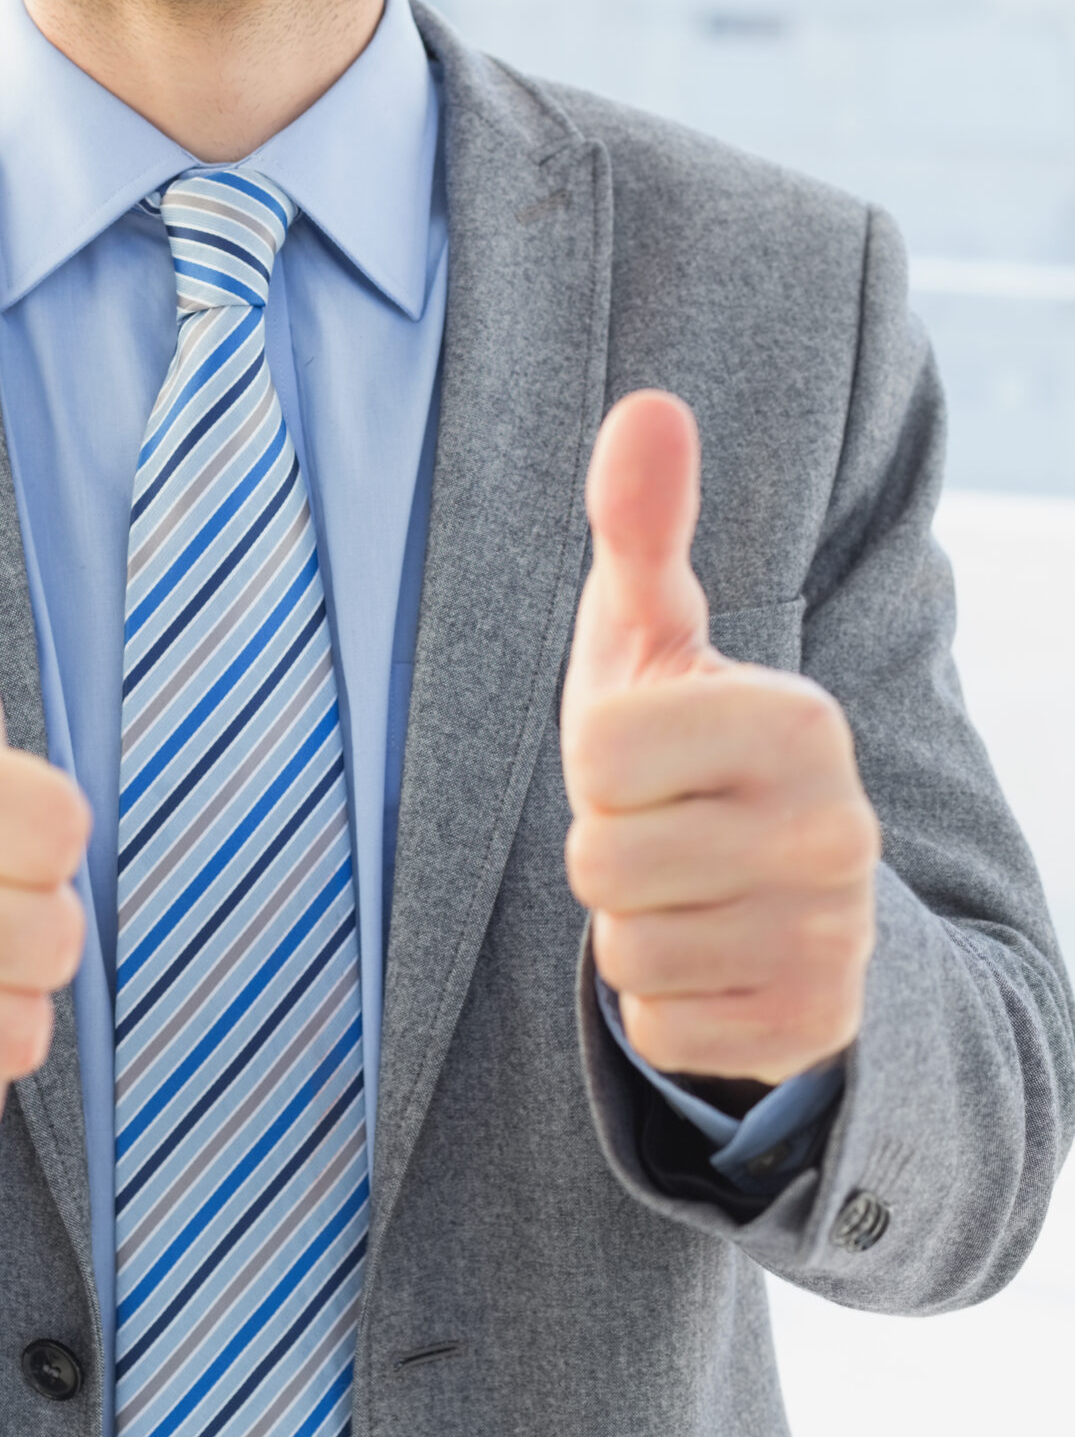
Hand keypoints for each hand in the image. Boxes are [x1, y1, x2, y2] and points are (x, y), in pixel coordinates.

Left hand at [561, 391, 879, 1094]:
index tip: (653, 753)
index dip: (598, 759)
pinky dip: (666, 1002)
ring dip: (633, 924)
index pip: (600, 756)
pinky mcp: (813, 1031)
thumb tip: (645, 404)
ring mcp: (836, 940)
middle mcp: (837, 832)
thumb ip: (640, 524)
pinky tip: (713, 956)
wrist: (776, 888)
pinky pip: (658, 1029)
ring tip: (688, 887)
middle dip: (609, 847)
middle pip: (600, 860)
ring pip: (625, 952)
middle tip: (667, 827)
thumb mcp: (655, 634)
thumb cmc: (683, 739)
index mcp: (800, 721)